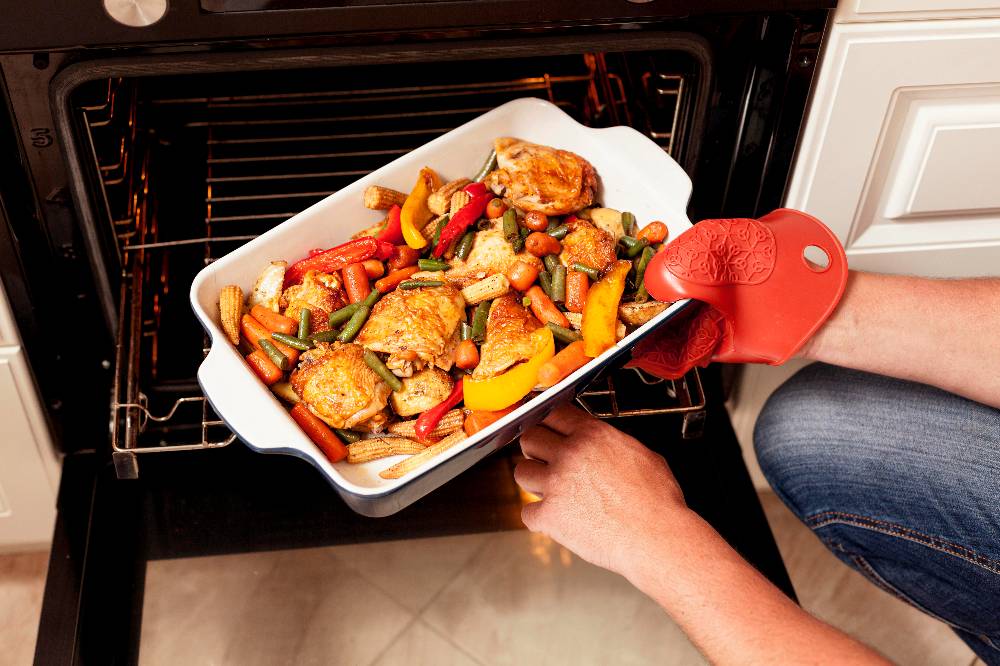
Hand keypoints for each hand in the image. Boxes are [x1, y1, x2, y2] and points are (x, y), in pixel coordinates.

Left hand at [515, 403, 690, 575]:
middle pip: (529, 438)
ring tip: (552, 491)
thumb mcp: (640, 454)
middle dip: (535, 449)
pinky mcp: (549, 515)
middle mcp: (570, 454)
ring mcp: (556, 484)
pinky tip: (556, 519)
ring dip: (533, 481)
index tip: (547, 431)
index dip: (548, 423)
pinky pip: (526, 511)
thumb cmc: (657, 502)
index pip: (553, 413)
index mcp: (592, 435)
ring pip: (521, 472)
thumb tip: (598, 442)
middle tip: (545, 462)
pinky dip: (539, 517)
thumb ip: (609, 442)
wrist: (656, 538)